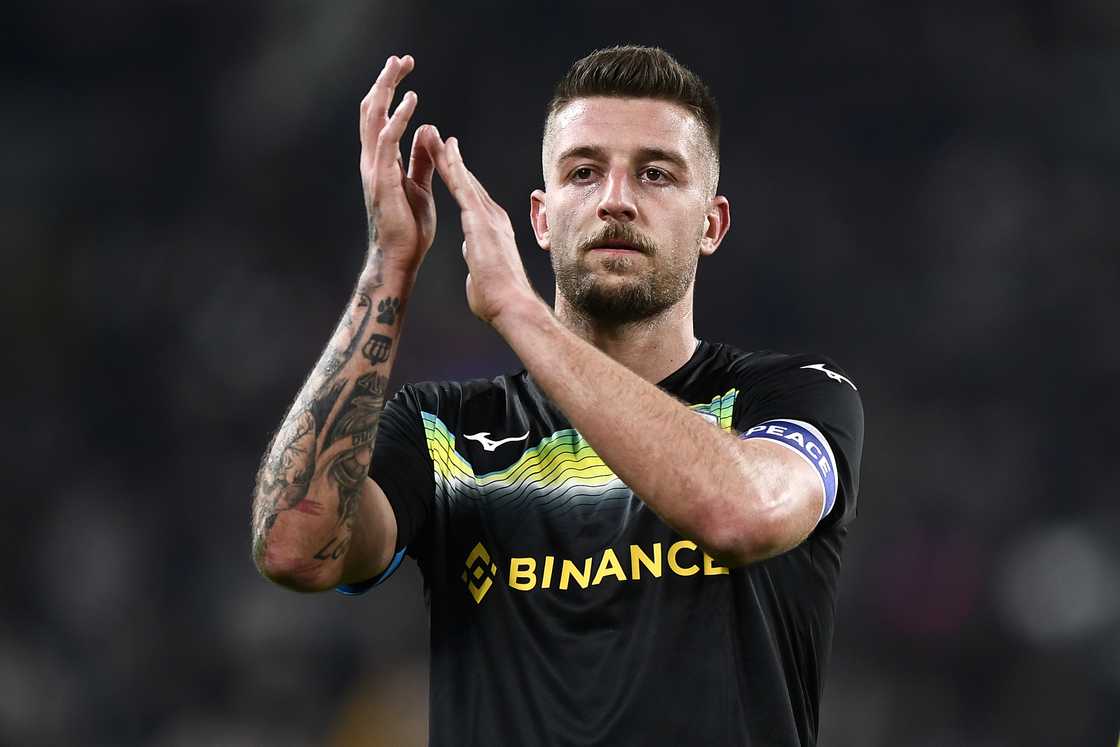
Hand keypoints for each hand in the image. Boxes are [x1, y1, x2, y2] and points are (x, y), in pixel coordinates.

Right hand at [359, 55, 438, 276]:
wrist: (400, 258)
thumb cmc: (408, 228)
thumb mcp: (419, 186)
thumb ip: (420, 159)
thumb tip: (427, 131)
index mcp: (381, 162)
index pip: (380, 117)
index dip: (390, 91)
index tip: (403, 68)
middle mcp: (372, 161)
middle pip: (372, 110)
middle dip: (385, 81)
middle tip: (400, 58)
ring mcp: (374, 170)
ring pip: (374, 118)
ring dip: (388, 89)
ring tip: (400, 66)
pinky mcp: (383, 181)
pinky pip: (388, 142)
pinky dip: (399, 118)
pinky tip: (412, 101)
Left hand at [429, 136, 540, 324]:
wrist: (510, 304)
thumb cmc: (497, 299)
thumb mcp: (484, 274)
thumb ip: (479, 262)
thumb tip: (476, 262)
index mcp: (493, 231)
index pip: (473, 200)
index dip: (461, 181)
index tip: (450, 166)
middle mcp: (493, 218)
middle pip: (469, 183)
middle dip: (453, 161)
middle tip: (439, 138)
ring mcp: (488, 217)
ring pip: (464, 178)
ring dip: (448, 156)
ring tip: (434, 135)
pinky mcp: (480, 220)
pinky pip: (462, 187)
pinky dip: (452, 166)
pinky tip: (443, 149)